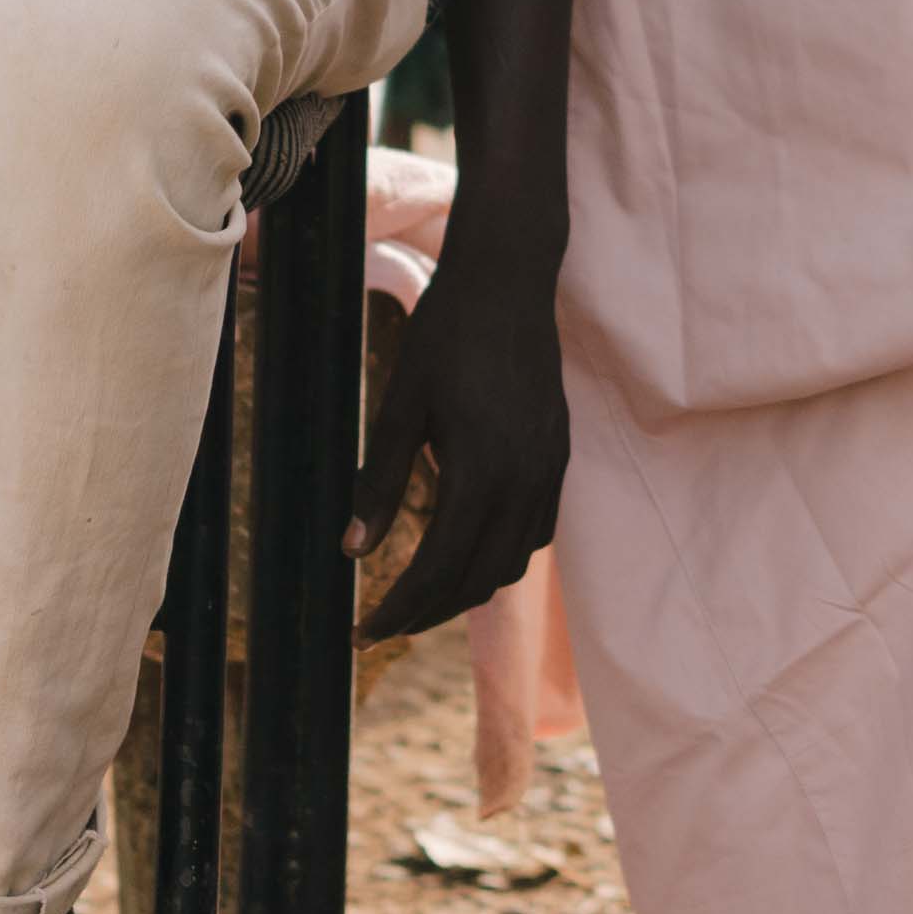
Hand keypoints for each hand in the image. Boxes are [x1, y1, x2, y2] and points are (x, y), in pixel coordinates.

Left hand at [356, 240, 566, 645]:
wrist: (509, 281)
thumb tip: (353, 552)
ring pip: (513, 563)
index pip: (439, 567)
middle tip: (384, 623)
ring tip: (421, 593)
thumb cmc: (445, 336)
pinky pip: (536, 532)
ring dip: (467, 589)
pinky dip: (500, 556)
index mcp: (481, 468)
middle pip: (479, 579)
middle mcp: (525, 479)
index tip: (364, 631)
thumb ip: (379, 482)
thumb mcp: (398, 406)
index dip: (400, 608)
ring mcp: (549, 469)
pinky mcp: (559, 457)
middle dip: (429, 611)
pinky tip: (467, 548)